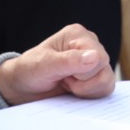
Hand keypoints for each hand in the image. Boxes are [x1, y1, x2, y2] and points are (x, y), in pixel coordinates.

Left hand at [0, 24, 115, 104]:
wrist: (22, 87)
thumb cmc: (29, 71)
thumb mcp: (44, 66)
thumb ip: (69, 61)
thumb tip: (95, 57)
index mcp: (77, 34)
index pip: (99, 57)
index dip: (83, 73)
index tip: (63, 75)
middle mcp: (89, 45)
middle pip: (105, 70)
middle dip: (83, 83)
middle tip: (63, 80)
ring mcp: (93, 61)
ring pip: (107, 81)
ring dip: (86, 90)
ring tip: (67, 84)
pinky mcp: (94, 76)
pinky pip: (105, 88)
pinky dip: (90, 95)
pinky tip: (74, 90)